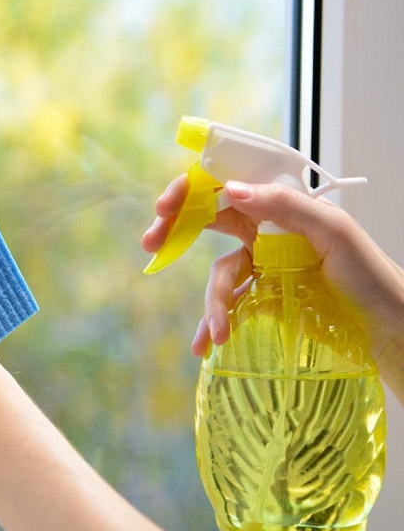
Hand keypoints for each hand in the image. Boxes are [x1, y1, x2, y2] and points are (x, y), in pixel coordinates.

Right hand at [142, 175, 403, 398]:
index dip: (191, 190)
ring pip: (218, 275)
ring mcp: (263, 266)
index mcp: (282, 207)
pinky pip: (228, 306)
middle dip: (175, 230)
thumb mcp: (334, 233)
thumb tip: (229, 189)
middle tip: (151, 244)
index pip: (227, 185)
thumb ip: (284, 207)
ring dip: (211, 304)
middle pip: (209, 221)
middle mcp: (268, 231)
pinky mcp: (263, 298)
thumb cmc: (371, 276)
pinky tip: (206, 344)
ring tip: (218, 334)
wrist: (389, 327)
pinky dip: (213, 324)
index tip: (166, 207)